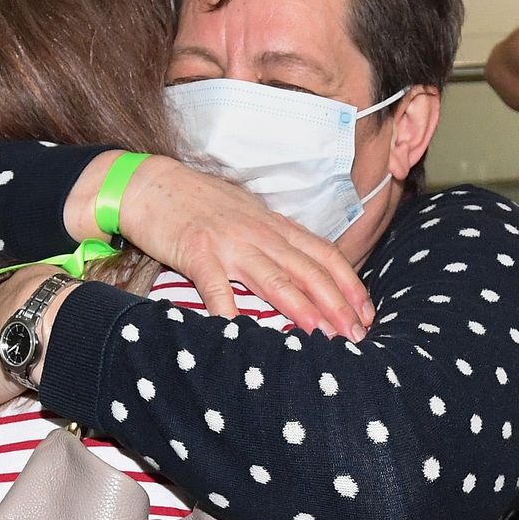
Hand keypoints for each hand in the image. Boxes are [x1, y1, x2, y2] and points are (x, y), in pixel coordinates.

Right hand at [87, 154, 372, 339]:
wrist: (150, 184)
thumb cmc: (200, 205)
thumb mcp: (248, 218)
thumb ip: (276, 241)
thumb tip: (307, 270)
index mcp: (275, 226)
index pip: (324, 255)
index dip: (349, 284)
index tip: (367, 313)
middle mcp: (260, 233)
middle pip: (308, 270)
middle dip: (337, 304)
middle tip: (357, 335)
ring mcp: (229, 242)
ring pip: (274, 278)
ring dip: (302, 308)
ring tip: (324, 335)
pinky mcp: (196, 251)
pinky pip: (216, 286)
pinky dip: (230, 310)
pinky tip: (242, 334)